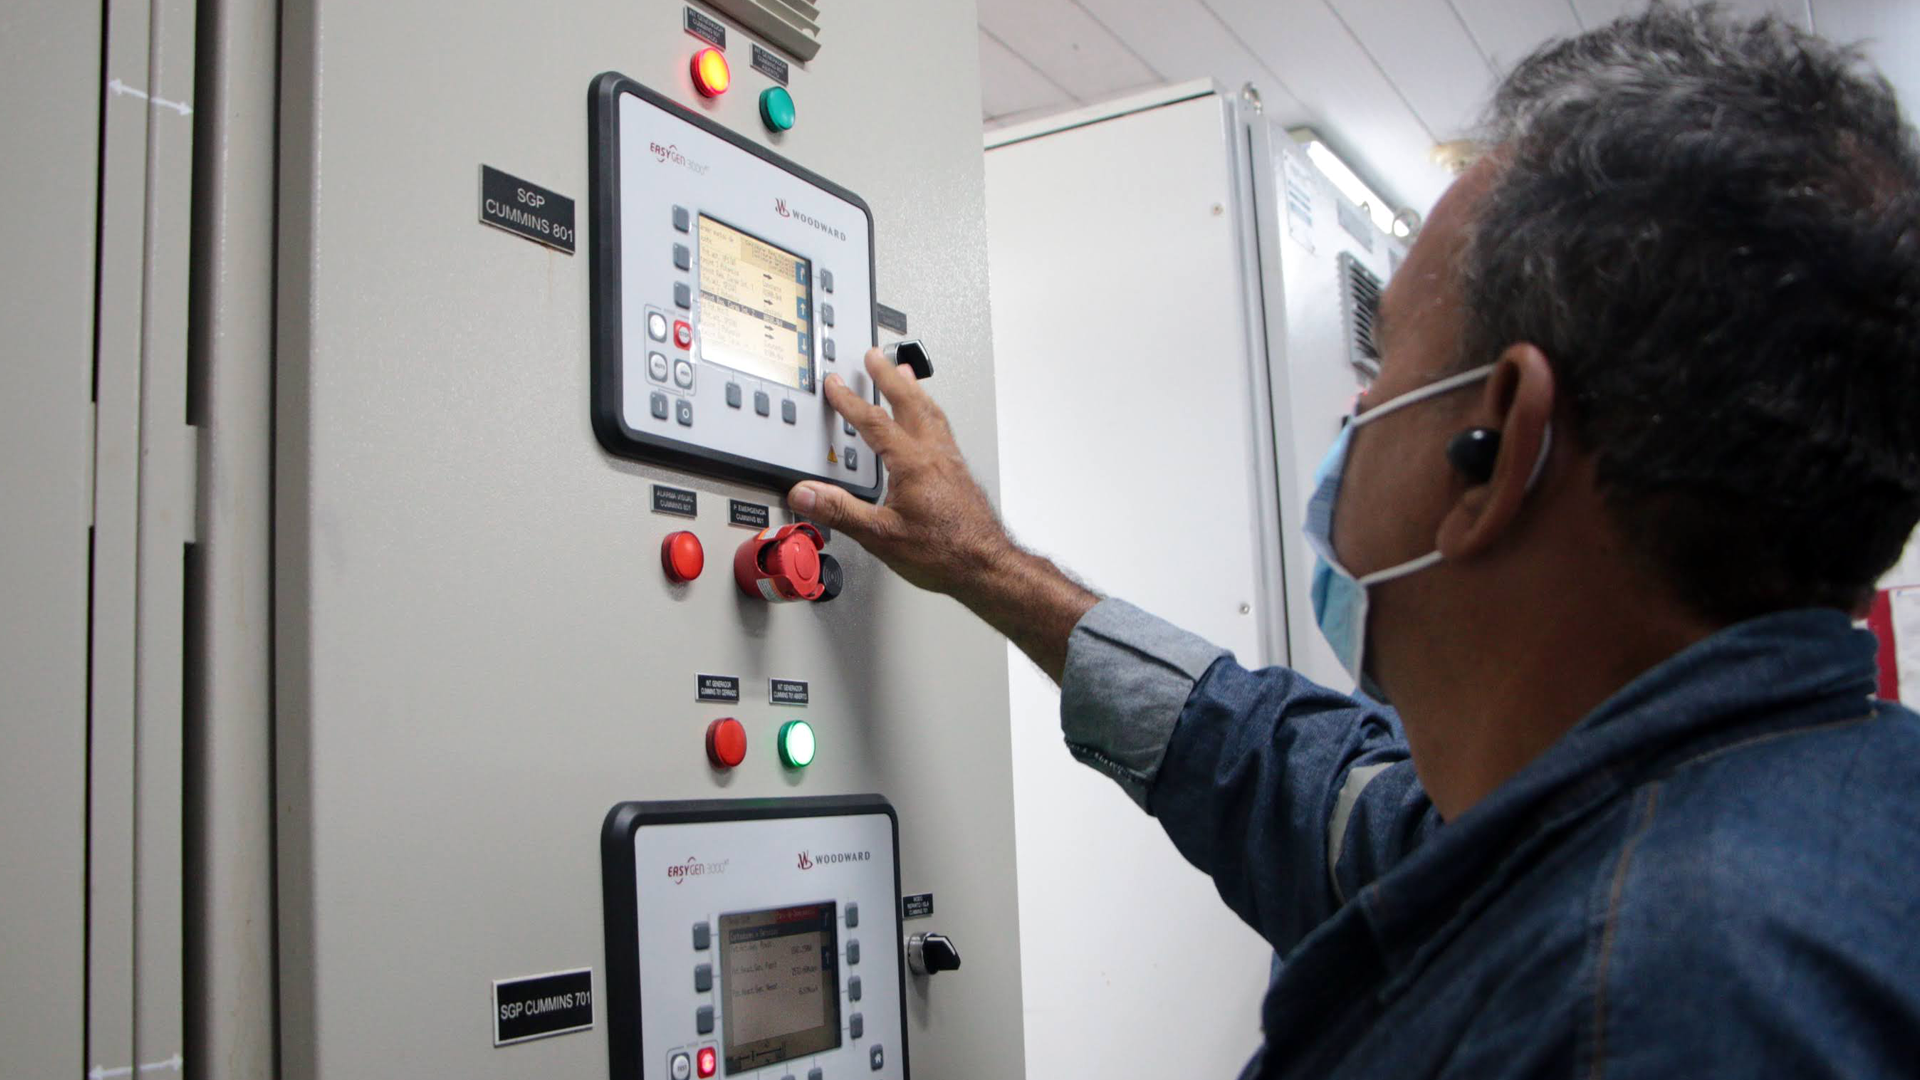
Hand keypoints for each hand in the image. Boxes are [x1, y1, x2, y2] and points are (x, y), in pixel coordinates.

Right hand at [787, 348, 1012, 595]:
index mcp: (913, 463)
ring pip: (930, 412)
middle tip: (874, 356)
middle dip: (887, 377)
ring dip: (912, 389)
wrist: (986, 565)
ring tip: (903, 373)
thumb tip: (806, 493)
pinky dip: (929, 410)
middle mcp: (935, 454)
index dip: (850, 401)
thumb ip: (841, 511)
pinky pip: (942, 427)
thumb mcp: (881, 536)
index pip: (874, 422)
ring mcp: (950, 461)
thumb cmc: (944, 553)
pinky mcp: (960, 472)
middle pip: (909, 402)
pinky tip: (928, 416)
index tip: (835, 384)